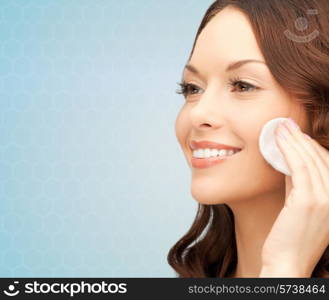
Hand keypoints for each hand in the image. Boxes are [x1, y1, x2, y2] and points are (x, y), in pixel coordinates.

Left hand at [260, 118, 328, 276]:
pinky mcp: (309, 201)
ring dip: (294, 140)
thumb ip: (299, 184)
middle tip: (286, 124)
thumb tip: (289, 160)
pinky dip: (288, 150)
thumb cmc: (290, 236)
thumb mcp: (299, 205)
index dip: (312, 147)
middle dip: (302, 139)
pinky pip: (298, 167)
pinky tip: (278, 140)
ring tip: (280, 127)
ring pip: (310, 160)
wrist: (287, 263)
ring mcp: (326, 200)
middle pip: (321, 159)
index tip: (297, 134)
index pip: (328, 165)